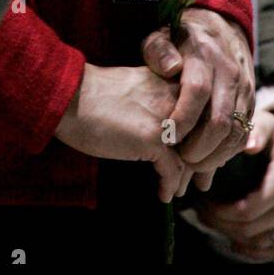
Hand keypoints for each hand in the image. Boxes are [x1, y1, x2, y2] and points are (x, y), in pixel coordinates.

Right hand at [53, 63, 194, 201]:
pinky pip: (172, 170)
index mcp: (172, 80)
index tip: (200, 154)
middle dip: (201, 159)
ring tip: (179, 189)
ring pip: (192, 154)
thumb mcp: (138, 87)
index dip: (203, 136)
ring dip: (186, 177)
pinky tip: (164, 194)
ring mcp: (165, 117)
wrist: (70, 95)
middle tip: (198, 178)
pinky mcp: (152, 138)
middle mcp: (175, 96)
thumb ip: (159, 100)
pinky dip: (169, 185)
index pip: (202, 112)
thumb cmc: (96, 93)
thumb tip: (170, 127)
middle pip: (203, 134)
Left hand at [141, 6, 254, 181]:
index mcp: (203, 54)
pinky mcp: (251, 101)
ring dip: (214, 156)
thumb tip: (170, 68)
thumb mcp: (160, 38)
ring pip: (236, 133)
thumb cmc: (179, 40)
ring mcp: (243, 88)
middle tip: (179, 159)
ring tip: (192, 165)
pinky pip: (244, 134)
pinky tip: (208, 159)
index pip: (197, 91)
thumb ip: (157, 52)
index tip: (167, 136)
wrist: (218, 28)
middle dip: (199, 148)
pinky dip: (227, 153)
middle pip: (220, 120)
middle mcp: (228, 71)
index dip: (182, 119)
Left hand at [198, 110, 273, 261]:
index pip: (247, 211)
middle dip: (221, 224)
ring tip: (214, 221)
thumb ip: (258, 131)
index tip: (203, 203)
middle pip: (251, 229)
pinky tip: (236, 242)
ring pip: (261, 242)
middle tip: (202, 212)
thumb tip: (249, 145)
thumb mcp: (268, 123)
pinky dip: (255, 251)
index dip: (220, 212)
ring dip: (233, 236)